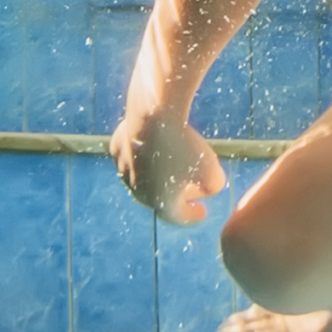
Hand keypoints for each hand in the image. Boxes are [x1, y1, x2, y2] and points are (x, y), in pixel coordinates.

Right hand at [110, 112, 227, 223]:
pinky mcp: (117, 148)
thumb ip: (213, 186)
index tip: (202, 212)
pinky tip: (154, 147)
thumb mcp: (213, 173)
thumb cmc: (184, 147)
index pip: (178, 216)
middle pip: (159, 198)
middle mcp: (138, 191)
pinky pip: (133, 158)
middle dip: (177, 196)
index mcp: (160, 203)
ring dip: (159, 175)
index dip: (192, 215)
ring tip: (174, 165)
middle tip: (192, 189)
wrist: (153, 115)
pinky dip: (144, 156)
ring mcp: (124, 170)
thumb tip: (208, 186)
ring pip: (143, 178)